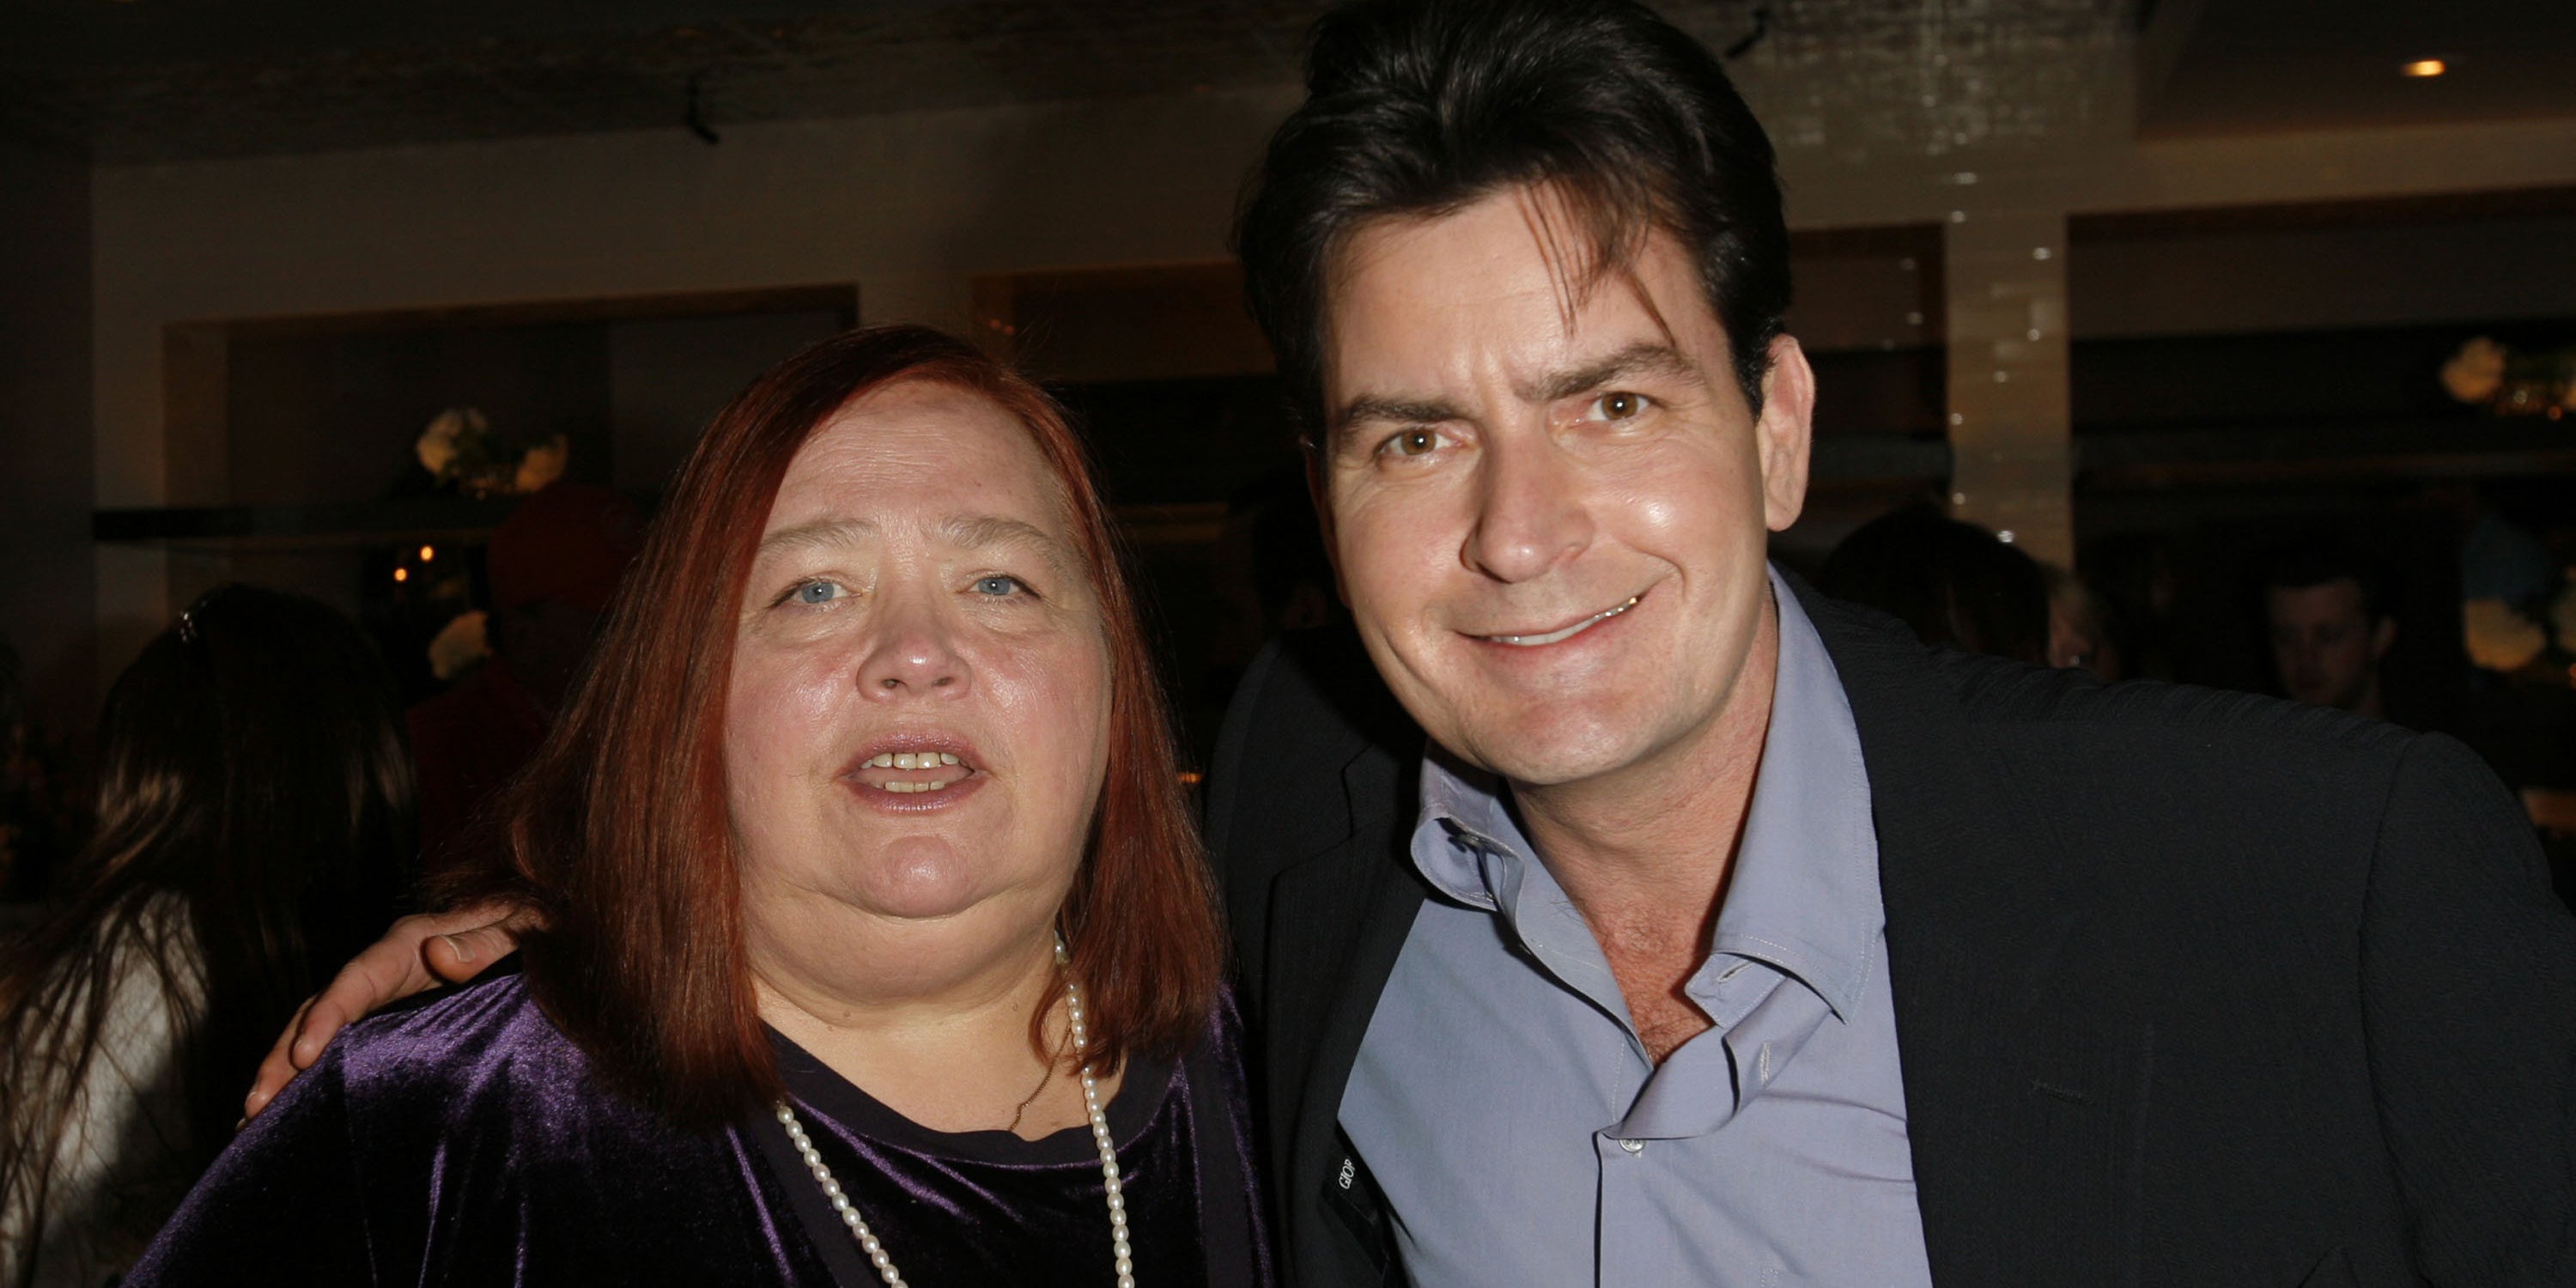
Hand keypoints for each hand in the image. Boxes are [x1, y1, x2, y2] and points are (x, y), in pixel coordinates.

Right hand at [242, 902, 533, 1120]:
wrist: (543, 923)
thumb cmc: (536, 922)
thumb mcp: (522, 924)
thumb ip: (486, 940)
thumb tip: (435, 954)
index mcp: (411, 942)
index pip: (358, 978)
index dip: (328, 1015)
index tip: (302, 1056)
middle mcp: (385, 966)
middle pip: (321, 1006)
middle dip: (283, 1054)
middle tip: (254, 1106)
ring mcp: (384, 992)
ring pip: (320, 1027)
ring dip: (284, 1070)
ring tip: (251, 1121)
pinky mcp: (389, 1015)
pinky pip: (343, 1042)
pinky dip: (312, 1073)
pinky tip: (291, 1111)